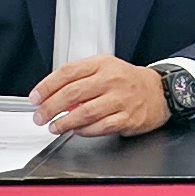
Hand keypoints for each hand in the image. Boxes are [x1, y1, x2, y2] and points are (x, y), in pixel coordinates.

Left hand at [33, 55, 172, 136]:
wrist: (159, 91)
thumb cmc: (127, 81)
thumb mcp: (105, 68)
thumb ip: (80, 78)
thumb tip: (53, 94)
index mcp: (102, 64)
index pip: (68, 72)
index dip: (47, 86)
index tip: (35, 97)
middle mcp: (111, 80)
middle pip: (73, 93)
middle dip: (50, 107)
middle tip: (40, 116)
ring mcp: (121, 99)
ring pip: (85, 112)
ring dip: (65, 122)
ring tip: (54, 127)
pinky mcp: (128, 118)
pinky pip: (101, 127)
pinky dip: (85, 131)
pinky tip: (77, 131)